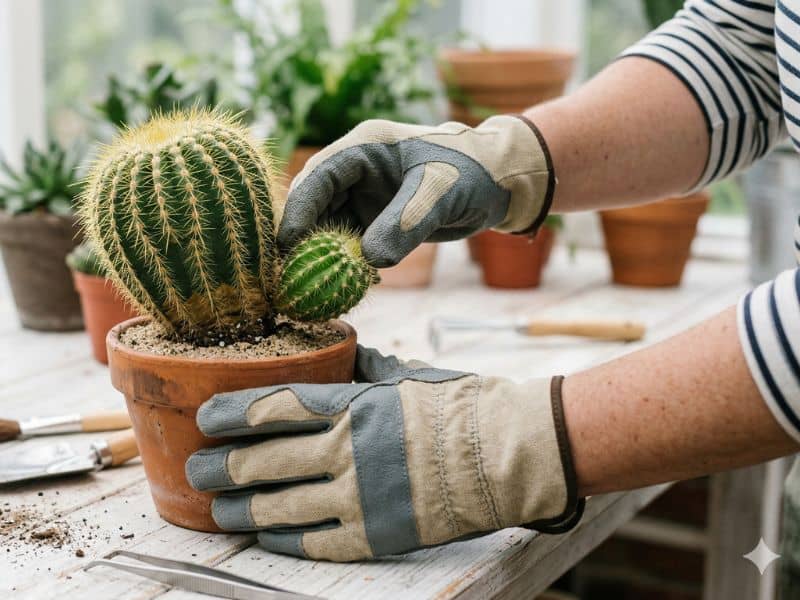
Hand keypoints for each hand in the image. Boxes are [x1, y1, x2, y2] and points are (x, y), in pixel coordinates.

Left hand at [185, 346, 582, 561]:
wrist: (504, 454)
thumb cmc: (459, 406)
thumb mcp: (408, 375)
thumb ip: (366, 368)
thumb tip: (341, 355)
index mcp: (351, 406)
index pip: (271, 409)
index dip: (229, 414)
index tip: (205, 417)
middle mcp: (344, 452)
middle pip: (261, 461)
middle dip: (220, 466)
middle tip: (199, 467)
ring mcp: (356, 497)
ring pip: (275, 507)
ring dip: (238, 508)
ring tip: (217, 508)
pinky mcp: (372, 535)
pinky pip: (310, 541)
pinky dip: (279, 539)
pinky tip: (261, 535)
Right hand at [277, 116, 554, 266]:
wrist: (498, 183)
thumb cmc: (472, 173)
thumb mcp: (440, 194)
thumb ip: (406, 224)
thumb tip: (368, 261)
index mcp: (365, 147)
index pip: (319, 174)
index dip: (299, 207)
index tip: (287, 242)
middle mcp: (357, 170)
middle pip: (315, 202)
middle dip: (302, 236)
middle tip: (288, 272)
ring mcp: (364, 195)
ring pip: (329, 226)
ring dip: (322, 254)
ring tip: (312, 287)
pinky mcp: (376, 219)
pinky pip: (350, 243)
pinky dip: (346, 263)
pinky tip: (348, 286)